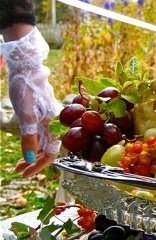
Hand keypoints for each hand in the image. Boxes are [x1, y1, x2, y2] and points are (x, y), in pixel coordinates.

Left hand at [2, 27, 60, 176]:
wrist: (26, 66)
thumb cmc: (25, 88)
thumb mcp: (24, 114)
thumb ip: (29, 137)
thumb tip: (30, 158)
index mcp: (52, 124)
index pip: (51, 152)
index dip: (39, 165)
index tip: (24, 173)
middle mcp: (53, 123)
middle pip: (47, 149)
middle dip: (33, 162)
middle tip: (18, 170)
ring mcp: (47, 118)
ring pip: (43, 142)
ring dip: (32, 155)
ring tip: (18, 163)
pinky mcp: (42, 113)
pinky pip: (40, 134)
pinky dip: (32, 144)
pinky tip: (24, 146)